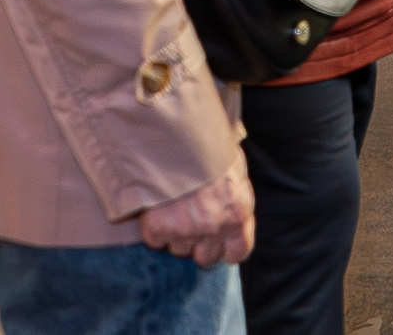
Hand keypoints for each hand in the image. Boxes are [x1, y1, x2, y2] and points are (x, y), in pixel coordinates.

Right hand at [139, 160, 254, 267]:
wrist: (179, 135)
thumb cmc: (211, 149)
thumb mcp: (236, 172)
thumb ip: (236, 200)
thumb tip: (234, 212)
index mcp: (238, 213)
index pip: (238, 252)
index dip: (227, 248)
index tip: (219, 242)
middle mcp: (214, 226)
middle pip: (205, 257)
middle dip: (199, 243)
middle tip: (192, 221)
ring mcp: (185, 229)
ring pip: (179, 249)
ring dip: (176, 234)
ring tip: (175, 207)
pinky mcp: (159, 227)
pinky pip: (155, 240)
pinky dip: (154, 228)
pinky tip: (159, 208)